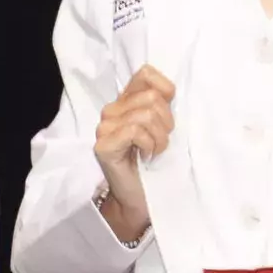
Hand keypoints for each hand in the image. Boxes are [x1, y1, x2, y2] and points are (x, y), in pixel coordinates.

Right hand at [92, 66, 174, 239]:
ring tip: (155, 151)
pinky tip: (146, 157)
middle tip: (161, 141)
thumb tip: (169, 90)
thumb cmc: (156, 162)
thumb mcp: (162, 126)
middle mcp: (111, 110)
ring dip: (159, 138)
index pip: (145, 74)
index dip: (165, 90)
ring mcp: (104, 128)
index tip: (168, 113)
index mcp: (125, 101)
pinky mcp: (103, 146)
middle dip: (166, 122)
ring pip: (145, 115)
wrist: (142, 198)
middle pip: (151, 97)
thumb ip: (161, 104)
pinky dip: (149, 145)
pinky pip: (135, 131)